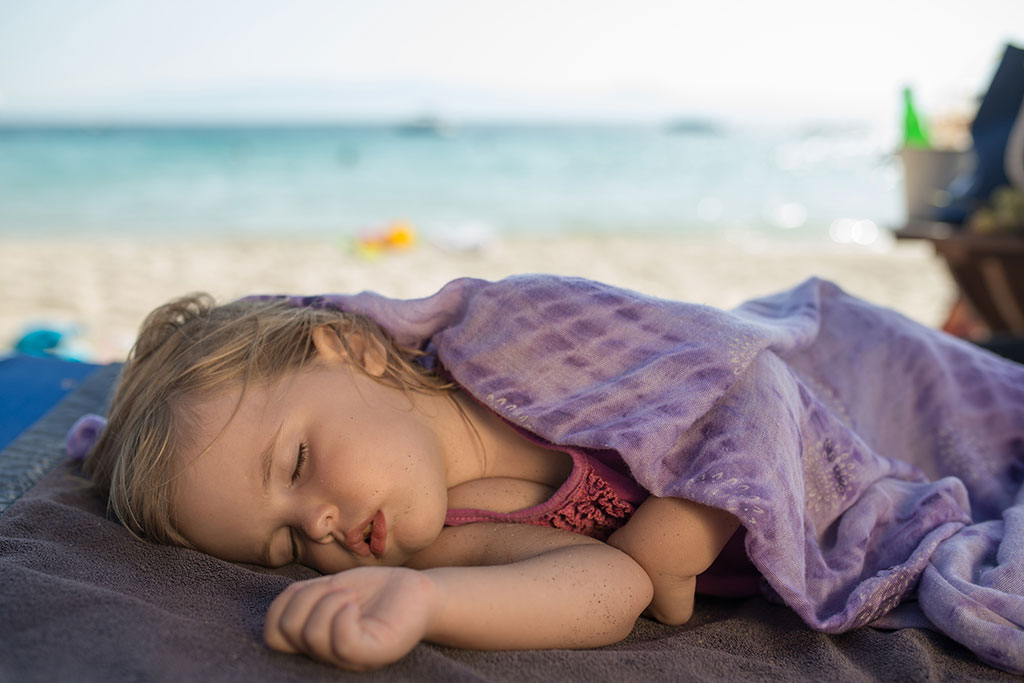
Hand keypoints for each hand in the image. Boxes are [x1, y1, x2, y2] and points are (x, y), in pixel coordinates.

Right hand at [264, 566, 438, 670]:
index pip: (271, 635)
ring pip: (311, 634)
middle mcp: (326, 656)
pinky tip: (355, 604)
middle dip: (306, 596)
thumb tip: (280, 606)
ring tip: (350, 595)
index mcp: (312, 642)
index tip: (312, 587)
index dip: (280, 604)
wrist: (416, 592)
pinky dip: (342, 613)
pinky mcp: (373, 654)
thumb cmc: (373, 591)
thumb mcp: (328, 589)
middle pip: (286, 631)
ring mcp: (349, 659)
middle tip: (338, 588)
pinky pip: (342, 642)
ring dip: (328, 600)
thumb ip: (302, 598)